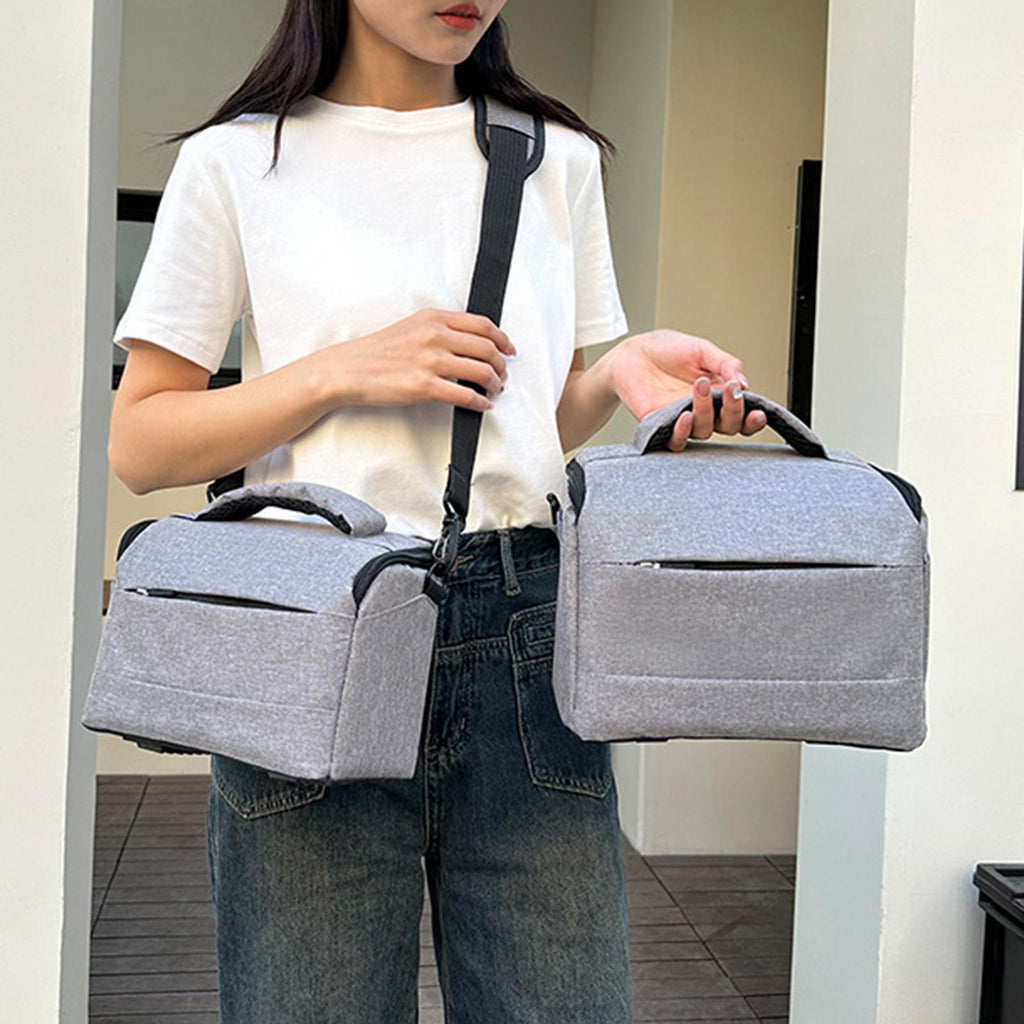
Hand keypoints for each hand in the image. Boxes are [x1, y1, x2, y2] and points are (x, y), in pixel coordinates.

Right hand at [320, 307, 515, 411]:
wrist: (349, 369)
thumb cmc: (377, 352)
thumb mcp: (411, 328)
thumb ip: (440, 330)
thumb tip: (469, 344)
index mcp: (433, 318)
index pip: (482, 324)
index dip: (503, 339)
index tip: (509, 350)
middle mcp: (435, 336)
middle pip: (488, 348)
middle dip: (502, 365)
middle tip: (503, 376)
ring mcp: (431, 361)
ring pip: (482, 371)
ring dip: (495, 384)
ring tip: (494, 391)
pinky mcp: (425, 386)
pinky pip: (466, 395)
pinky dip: (481, 403)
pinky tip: (483, 405)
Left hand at [605, 329, 768, 451]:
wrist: (632, 353)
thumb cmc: (666, 350)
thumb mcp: (702, 350)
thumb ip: (726, 364)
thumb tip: (744, 384)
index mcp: (718, 394)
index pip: (742, 414)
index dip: (752, 419)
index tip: (758, 413)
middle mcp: (703, 411)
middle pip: (728, 426)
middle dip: (734, 412)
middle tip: (729, 391)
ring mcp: (683, 420)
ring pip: (704, 431)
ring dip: (706, 412)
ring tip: (698, 388)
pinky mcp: (661, 426)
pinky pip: (676, 441)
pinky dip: (682, 433)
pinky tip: (684, 416)